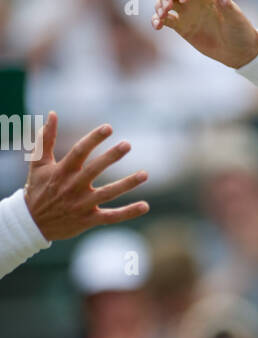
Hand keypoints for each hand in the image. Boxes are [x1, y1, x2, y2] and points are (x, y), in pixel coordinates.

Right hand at [24, 114, 148, 240]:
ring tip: (145, 174)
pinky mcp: (88, 220)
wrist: (31, 223)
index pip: (79, 151)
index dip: (93, 139)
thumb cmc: (37, 189)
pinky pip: (111, 216)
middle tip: (127, 144)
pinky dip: (128, 212)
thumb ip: (46, 138)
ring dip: (127, 184)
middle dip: (111, 157)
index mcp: (62, 171)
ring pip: (107, 193)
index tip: (109, 127)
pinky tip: (145, 205)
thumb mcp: (38, 163)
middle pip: (94, 170)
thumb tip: (53, 113)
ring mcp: (81, 204)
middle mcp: (72, 187)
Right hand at [151, 0, 257, 68]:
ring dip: (158, 7)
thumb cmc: (241, 32)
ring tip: (161, 18)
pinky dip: (158, 20)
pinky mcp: (182, 26)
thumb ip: (226, 6)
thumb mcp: (236, 19)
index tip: (184, 0)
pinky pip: (165, 19)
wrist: (239, 51)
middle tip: (166, 8)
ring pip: (165, 2)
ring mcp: (187, 12)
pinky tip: (157, 26)